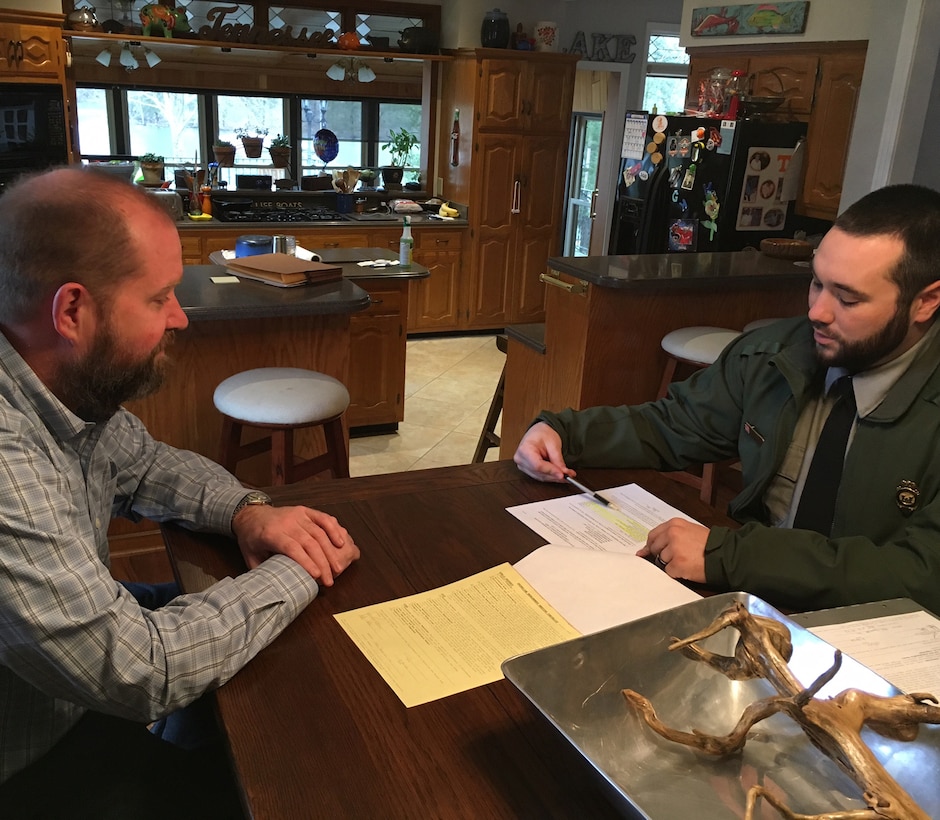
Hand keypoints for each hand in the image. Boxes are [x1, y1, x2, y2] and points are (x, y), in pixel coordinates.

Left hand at [232, 504, 359, 586]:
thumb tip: (275, 591)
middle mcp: (287, 522)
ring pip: (319, 532)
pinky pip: (323, 518)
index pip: (292, 548)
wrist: (251, 514)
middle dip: (322, 562)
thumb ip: (263, 571)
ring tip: (338, 568)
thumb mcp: (250, 557)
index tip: (317, 576)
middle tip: (329, 580)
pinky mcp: (306, 511)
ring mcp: (298, 515)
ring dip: (331, 551)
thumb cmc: (252, 538)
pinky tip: (341, 543)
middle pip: (309, 543)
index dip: (306, 561)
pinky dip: (334, 530)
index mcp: (271, 534)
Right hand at [513, 422, 572, 481]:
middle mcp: (521, 459)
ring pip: (540, 477)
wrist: (539, 432)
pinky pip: (540, 476)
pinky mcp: (527, 469)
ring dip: (554, 477)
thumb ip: (557, 459)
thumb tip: (564, 472)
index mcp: (524, 449)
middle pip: (539, 473)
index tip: (562, 474)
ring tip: (567, 474)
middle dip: (555, 475)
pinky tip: (559, 475)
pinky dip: (551, 476)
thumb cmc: (543, 434)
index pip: (537, 465)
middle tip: (568, 475)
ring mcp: (522, 465)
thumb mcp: (553, 444)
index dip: (550, 471)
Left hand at [636, 517, 708, 582]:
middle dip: (661, 555)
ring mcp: (674, 549)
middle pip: (654, 548)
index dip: (652, 545)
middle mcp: (672, 534)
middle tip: (676, 557)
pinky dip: (676, 573)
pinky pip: (668, 571)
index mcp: (674, 524)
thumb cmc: (709, 544)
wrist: (725, 554)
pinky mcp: (677, 564)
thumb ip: (670, 535)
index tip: (650, 551)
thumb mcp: (689, 531)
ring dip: (671, 564)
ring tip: (686, 561)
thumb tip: (646, 549)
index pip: (653, 535)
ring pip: (661, 560)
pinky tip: (687, 568)